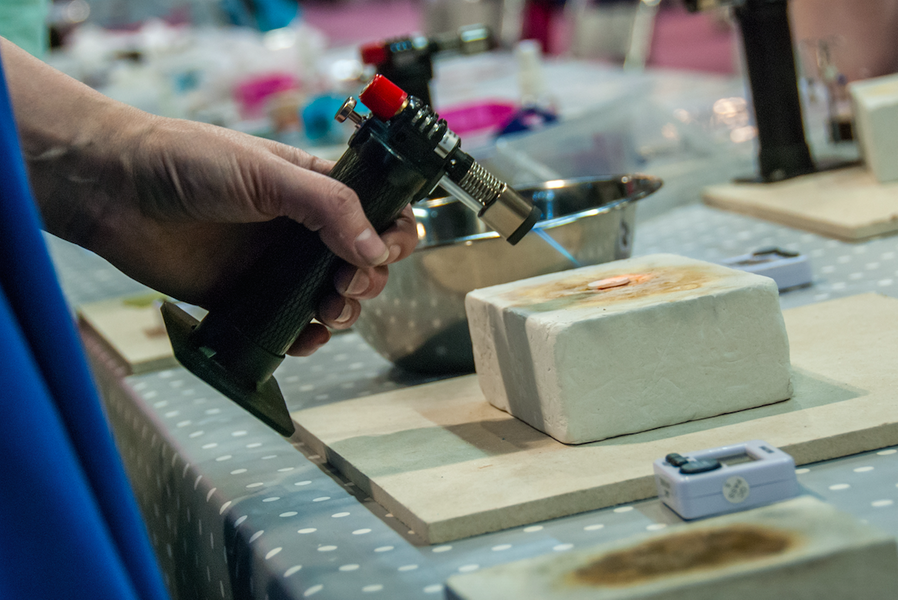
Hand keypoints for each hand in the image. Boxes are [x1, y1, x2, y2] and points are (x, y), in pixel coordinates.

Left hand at [2, 37, 417, 355]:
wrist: (117, 191)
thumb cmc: (188, 162)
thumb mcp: (267, 174)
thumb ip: (328, 207)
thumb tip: (375, 249)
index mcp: (315, 189)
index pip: (376, 214)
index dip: (393, 234)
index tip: (385, 251)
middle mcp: (301, 230)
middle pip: (362, 263)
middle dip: (367, 279)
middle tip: (345, 284)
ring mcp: (275, 266)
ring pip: (332, 299)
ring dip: (344, 311)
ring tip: (327, 310)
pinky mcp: (247, 299)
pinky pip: (290, 326)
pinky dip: (307, 338)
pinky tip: (304, 337)